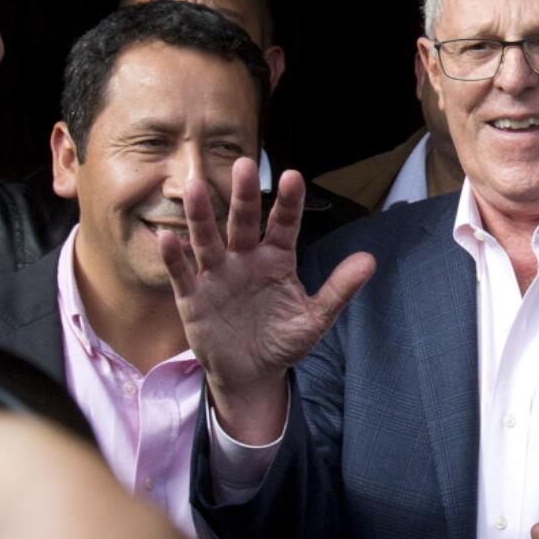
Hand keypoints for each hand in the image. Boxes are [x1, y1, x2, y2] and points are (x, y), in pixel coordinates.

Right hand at [160, 157, 374, 440]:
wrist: (252, 374)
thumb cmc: (283, 340)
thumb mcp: (315, 319)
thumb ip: (339, 290)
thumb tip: (370, 260)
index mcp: (277, 259)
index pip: (283, 224)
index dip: (288, 203)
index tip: (293, 177)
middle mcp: (245, 259)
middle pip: (243, 222)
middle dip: (244, 196)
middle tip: (244, 164)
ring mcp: (217, 276)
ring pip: (208, 240)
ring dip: (201, 215)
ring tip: (196, 186)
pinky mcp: (193, 298)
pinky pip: (183, 274)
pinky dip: (174, 258)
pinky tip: (168, 238)